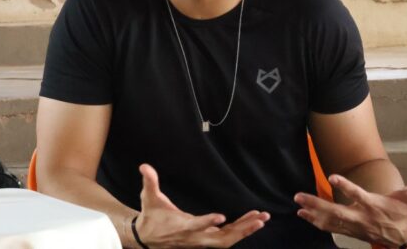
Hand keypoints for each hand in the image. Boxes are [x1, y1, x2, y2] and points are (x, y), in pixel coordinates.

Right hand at [134, 164, 268, 247]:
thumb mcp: (148, 198)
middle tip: (258, 219)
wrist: (148, 238)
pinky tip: (253, 221)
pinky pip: (227, 238)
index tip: (221, 217)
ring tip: (262, 219)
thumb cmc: (151, 216)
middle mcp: (194, 237)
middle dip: (241, 230)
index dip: (207, 223)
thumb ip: (149, 181)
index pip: (196, 226)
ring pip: (227, 240)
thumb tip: (144, 166)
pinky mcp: (206, 240)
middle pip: (221, 239)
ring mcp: (201, 240)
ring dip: (245, 230)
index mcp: (182, 226)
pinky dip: (241, 230)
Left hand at [295, 173, 406, 245]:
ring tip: (297, 206)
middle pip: (336, 211)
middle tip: (298, 196)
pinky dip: (316, 222)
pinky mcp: (349, 231)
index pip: (358, 195)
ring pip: (330, 221)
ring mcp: (353, 226)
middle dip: (317, 204)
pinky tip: (303, 215)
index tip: (332, 177)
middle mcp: (361, 217)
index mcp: (374, 205)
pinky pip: (330, 228)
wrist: (401, 238)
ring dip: (312, 213)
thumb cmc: (404, 213)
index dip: (346, 187)